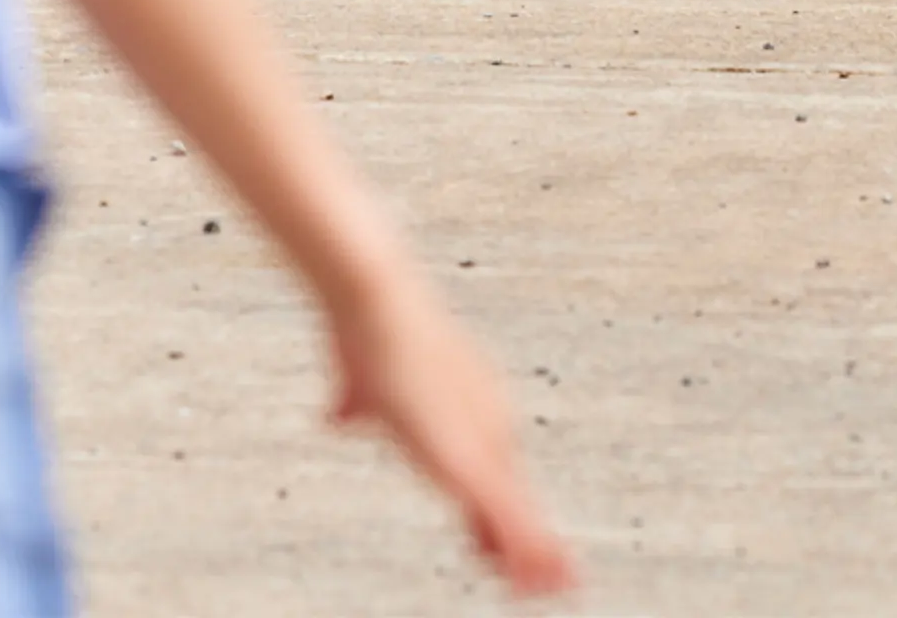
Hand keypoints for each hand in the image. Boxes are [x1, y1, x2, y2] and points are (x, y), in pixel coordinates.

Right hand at [328, 273, 579, 595]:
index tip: (502, 547)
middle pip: (520, 496)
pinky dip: (523, 553)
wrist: (377, 307)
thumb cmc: (365, 335)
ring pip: (522, 515)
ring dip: (539, 557)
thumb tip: (337, 415)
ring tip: (556, 590)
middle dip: (537, 541)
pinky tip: (530, 582)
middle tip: (559, 580)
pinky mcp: (470, 462)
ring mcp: (484, 444)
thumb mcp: (360, 383)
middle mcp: (491, 426)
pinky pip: (507, 520)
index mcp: (472, 409)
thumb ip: (354, 405)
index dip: (503, 514)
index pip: (495, 472)